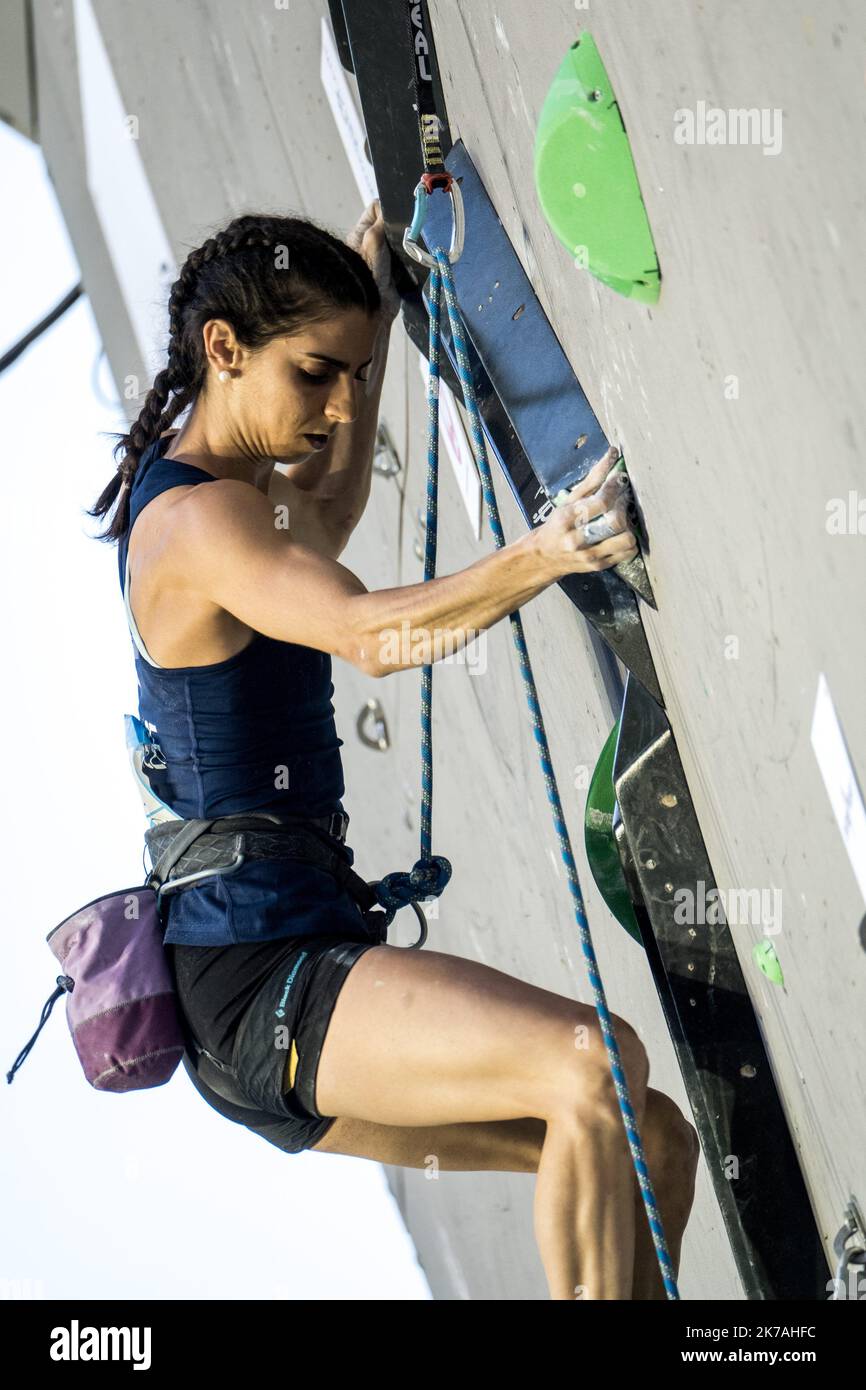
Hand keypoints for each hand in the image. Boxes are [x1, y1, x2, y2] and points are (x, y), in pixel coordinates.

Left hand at [346, 199, 401, 321]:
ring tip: (406, 254)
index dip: (386, 210)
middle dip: (399, 230)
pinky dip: (411, 261)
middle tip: (401, 239)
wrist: (374, 307)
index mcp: (361, 233)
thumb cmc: (366, 274)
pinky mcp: (397, 272)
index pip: (376, 209)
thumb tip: (388, 207)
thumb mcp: (372, 239)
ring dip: (406, 247)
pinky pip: (408, 259)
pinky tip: (410, 265)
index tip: (394, 219)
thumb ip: (381, 220)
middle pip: (392, 225)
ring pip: (402, 241)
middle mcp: (372, 244)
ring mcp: (385, 258)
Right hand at [535, 446, 638, 576]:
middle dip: (624, 507)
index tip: (621, 479)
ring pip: (626, 540)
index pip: (601, 503)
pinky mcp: (599, 566)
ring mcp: (589, 556)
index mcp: (567, 519)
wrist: (544, 557)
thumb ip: (592, 479)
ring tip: (623, 519)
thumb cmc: (557, 524)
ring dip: (630, 526)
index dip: (616, 488)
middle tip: (622, 500)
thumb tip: (612, 455)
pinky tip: (621, 533)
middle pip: (615, 523)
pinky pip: (627, 553)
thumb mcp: (569, 500)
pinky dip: (630, 541)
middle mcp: (577, 540)